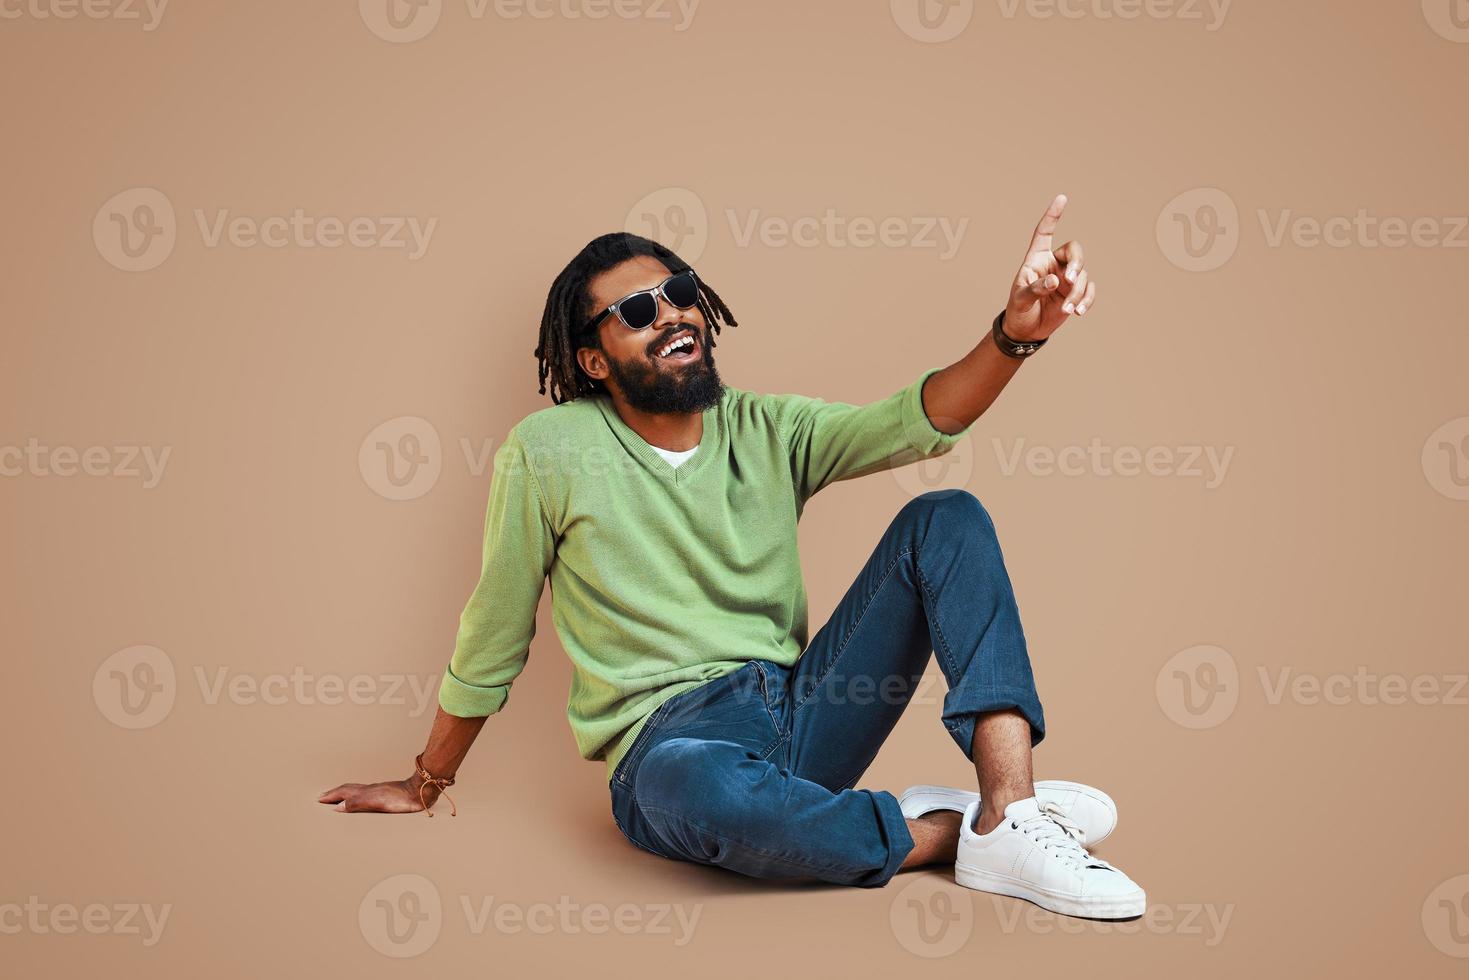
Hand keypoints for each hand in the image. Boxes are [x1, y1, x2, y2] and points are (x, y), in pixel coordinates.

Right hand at [318, 774, 437, 813]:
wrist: (419, 791)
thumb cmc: (400, 798)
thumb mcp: (375, 802)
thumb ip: (356, 803)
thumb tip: (337, 807)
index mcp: (365, 792)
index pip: (343, 793)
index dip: (331, 796)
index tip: (319, 799)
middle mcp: (370, 789)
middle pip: (348, 789)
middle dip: (334, 793)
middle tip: (323, 796)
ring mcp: (378, 790)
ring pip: (357, 790)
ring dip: (345, 793)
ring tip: (339, 796)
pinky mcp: (387, 794)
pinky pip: (366, 793)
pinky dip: (358, 796)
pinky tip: (364, 798)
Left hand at [1004, 194, 1096, 341]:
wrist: (1026, 330)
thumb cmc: (1018, 310)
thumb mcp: (1020, 299)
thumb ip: (1035, 289)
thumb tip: (1055, 281)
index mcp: (1036, 259)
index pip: (1045, 232)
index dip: (1053, 215)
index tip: (1062, 198)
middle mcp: (1054, 264)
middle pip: (1075, 251)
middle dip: (1076, 264)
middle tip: (1069, 280)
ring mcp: (1066, 278)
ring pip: (1082, 275)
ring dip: (1077, 293)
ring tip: (1067, 310)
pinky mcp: (1075, 292)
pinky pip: (1089, 290)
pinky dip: (1087, 300)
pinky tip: (1079, 312)